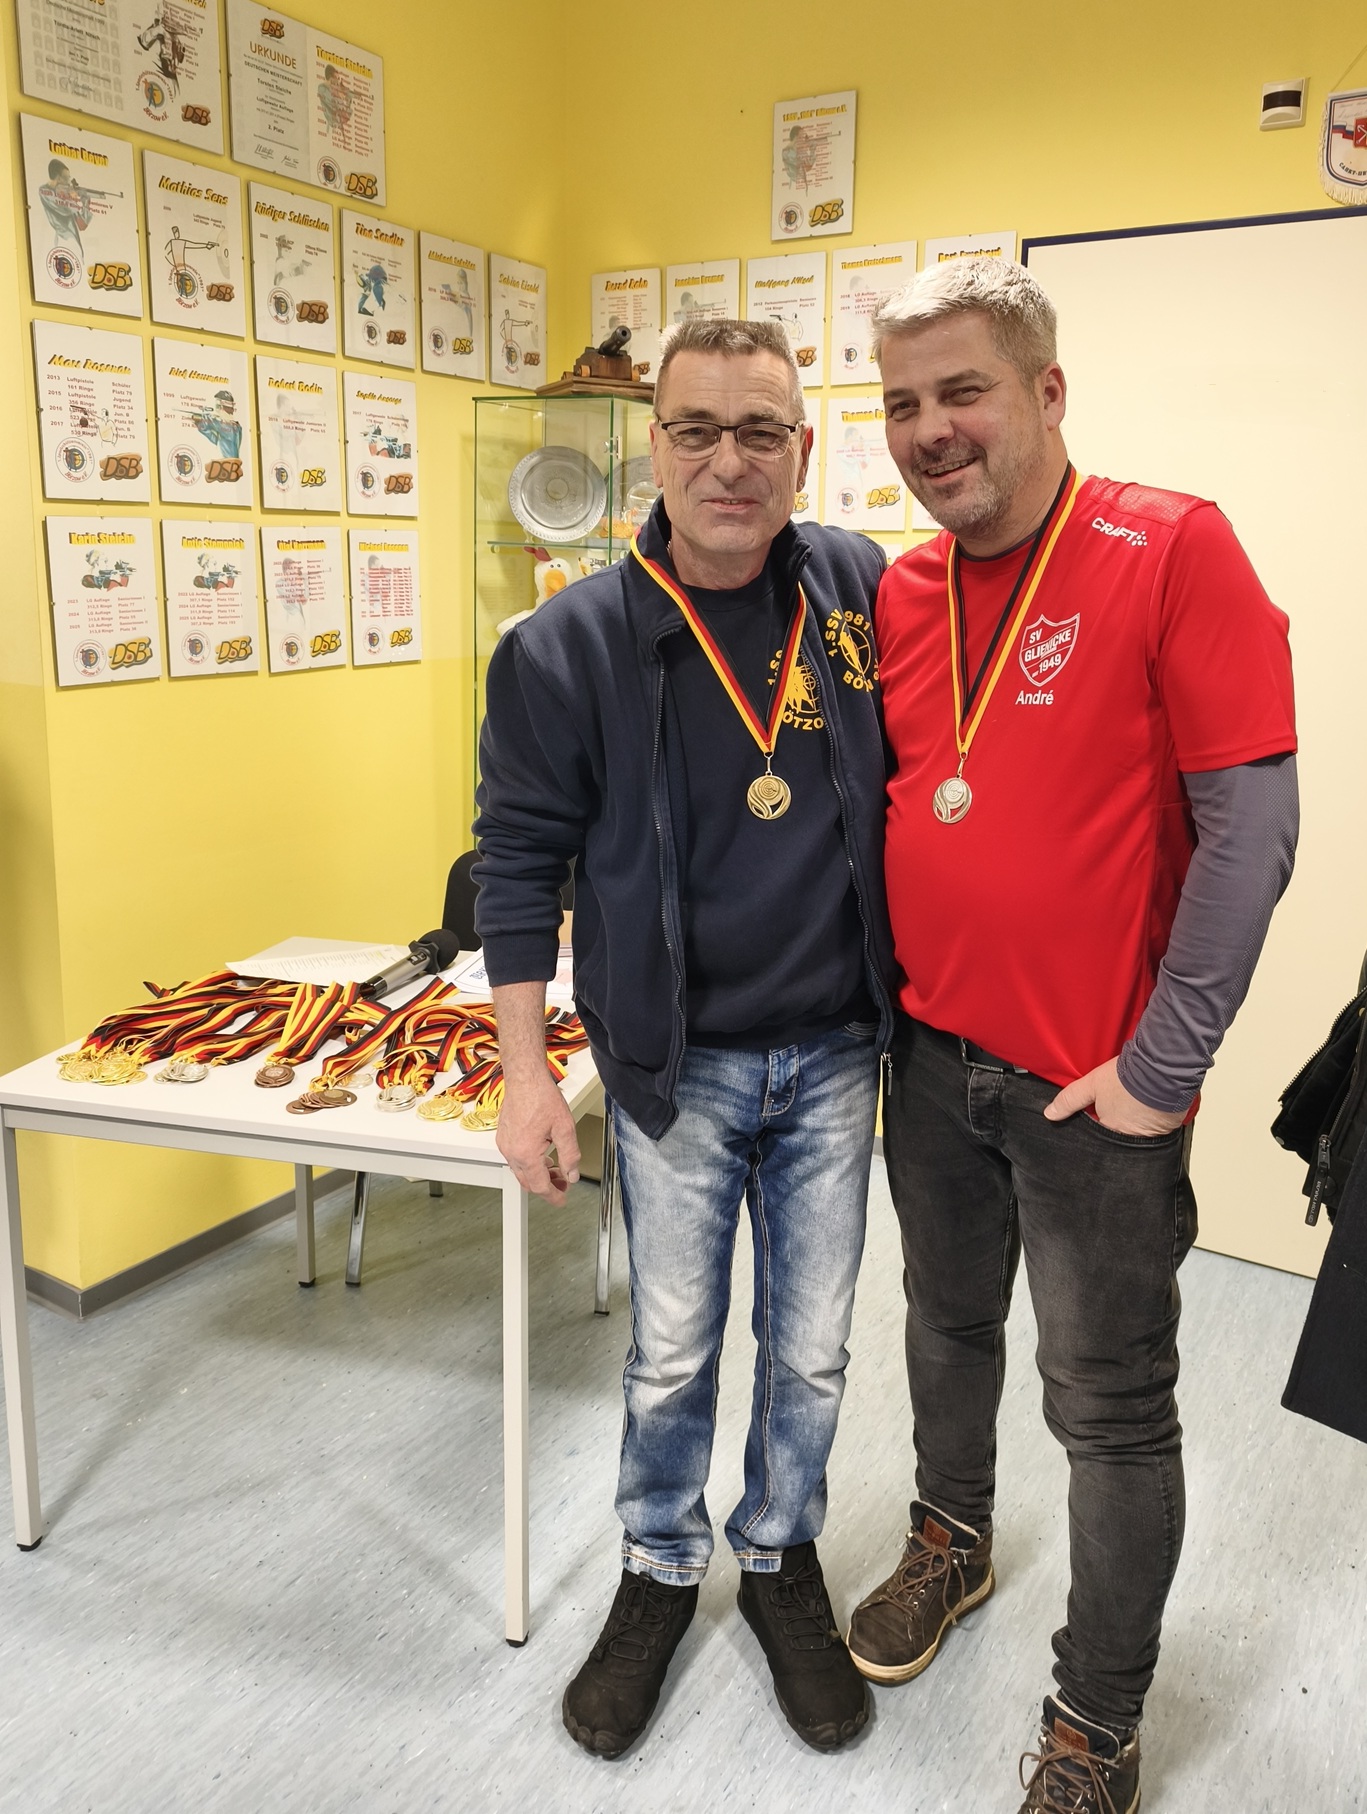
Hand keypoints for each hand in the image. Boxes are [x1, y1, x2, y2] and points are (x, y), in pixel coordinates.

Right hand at [496, 1075, 581, 1205]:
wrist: (525, 1079)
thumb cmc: (542, 1098)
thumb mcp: (565, 1129)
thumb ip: (570, 1156)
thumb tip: (571, 1175)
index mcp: (526, 1154)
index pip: (540, 1186)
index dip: (554, 1196)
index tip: (562, 1199)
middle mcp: (512, 1152)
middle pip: (528, 1182)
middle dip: (547, 1187)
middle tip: (563, 1183)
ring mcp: (505, 1145)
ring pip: (521, 1171)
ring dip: (538, 1175)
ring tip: (556, 1168)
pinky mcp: (503, 1137)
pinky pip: (515, 1159)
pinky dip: (529, 1164)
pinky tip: (543, 1155)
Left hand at [1043, 1057, 1186, 1136]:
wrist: (1163, 1069)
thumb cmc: (1127, 1078)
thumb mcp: (1092, 1085)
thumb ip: (1070, 1100)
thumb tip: (1049, 1115)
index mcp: (1111, 1129)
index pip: (1099, 1135)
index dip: (1097, 1122)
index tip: (1098, 1113)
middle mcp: (1132, 1137)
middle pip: (1119, 1135)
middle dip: (1118, 1125)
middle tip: (1120, 1108)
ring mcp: (1153, 1132)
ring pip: (1140, 1131)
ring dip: (1137, 1121)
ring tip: (1136, 1104)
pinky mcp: (1170, 1125)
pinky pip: (1160, 1126)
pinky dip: (1155, 1117)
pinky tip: (1152, 1104)